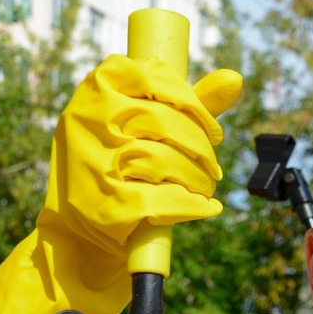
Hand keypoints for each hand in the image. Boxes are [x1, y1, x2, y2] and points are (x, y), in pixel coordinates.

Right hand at [0, 56, 242, 313]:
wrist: (77, 236)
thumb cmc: (113, 169)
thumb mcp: (136, 126)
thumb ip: (184, 102)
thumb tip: (235, 78)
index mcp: (94, 92)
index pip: (156, 77)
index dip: (193, 103)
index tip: (209, 128)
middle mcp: (88, 122)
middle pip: (168, 122)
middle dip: (202, 147)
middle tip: (212, 166)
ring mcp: (94, 163)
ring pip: (168, 160)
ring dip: (200, 178)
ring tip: (204, 187)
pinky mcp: (109, 206)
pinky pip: (169, 200)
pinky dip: (195, 206)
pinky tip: (205, 209)